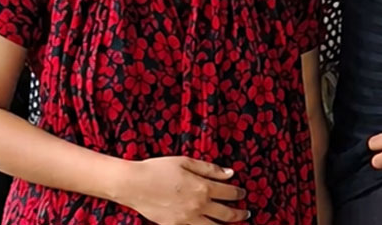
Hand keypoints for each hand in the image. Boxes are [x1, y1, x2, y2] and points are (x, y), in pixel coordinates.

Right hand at [116, 156, 248, 224]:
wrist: (134, 184)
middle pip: (226, 214)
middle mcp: (198, 205)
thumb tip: (230, 173)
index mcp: (202, 187)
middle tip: (246, 212)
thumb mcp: (186, 162)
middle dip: (239, 214)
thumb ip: (210, 169)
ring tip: (233, 224)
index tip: (243, 194)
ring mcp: (187, 218)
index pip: (228, 193)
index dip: (238, 193)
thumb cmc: (158, 169)